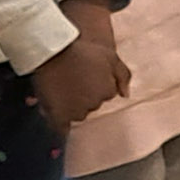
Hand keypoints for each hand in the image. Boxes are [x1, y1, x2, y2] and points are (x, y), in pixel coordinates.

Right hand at [27, 3, 129, 130]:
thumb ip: (123, 75)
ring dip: (71, 107)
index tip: (85, 74)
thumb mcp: (110, 56)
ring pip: (77, 114)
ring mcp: (76, 112)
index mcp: (107, 91)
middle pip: (91, 104)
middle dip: (84, 95)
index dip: (95, 84)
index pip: (105, 93)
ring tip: (60, 89)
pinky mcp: (59, 116)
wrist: (52, 52)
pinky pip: (62, 127)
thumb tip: (126, 96)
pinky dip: (60, 124)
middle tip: (72, 80)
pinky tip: (56, 114)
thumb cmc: (82, 51)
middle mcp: (95, 104)